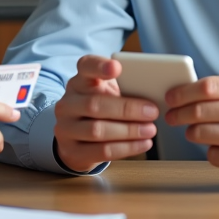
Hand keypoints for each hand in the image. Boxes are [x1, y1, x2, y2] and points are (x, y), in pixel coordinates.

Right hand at [53, 55, 158, 171]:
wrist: (77, 138)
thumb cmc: (101, 109)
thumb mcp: (107, 93)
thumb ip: (123, 89)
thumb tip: (151, 95)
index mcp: (79, 82)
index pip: (85, 67)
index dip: (99, 66)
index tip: (117, 67)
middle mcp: (67, 103)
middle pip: (94, 104)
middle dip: (127, 109)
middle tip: (152, 111)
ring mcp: (66, 128)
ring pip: (97, 130)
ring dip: (129, 131)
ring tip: (150, 130)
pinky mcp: (72, 151)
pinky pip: (101, 151)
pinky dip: (126, 148)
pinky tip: (143, 143)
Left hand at [165, 76, 218, 187]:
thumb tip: (191, 91)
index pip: (207, 87)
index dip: (183, 92)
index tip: (171, 96)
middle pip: (200, 111)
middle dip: (178, 114)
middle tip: (171, 116)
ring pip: (201, 135)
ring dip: (193, 133)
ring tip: (198, 132)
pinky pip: (213, 156)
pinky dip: (213, 152)